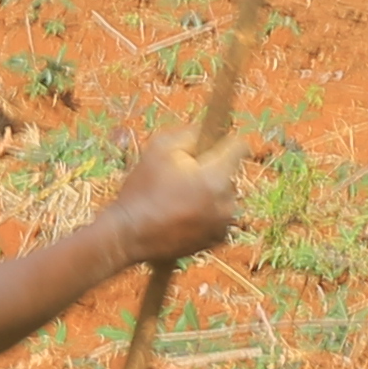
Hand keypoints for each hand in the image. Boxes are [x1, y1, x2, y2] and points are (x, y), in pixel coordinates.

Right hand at [104, 134, 240, 269]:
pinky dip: (205, 215)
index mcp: (216, 175)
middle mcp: (228, 198)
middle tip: (178, 179)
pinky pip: (218, 217)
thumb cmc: (141, 189)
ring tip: (176, 201)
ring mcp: (225, 221)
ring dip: (207, 194)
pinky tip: (181, 217)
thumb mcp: (158, 150)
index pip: (238, 146)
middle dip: (209, 171)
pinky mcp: (218, 238)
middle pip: (228, 173)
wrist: (129, 235)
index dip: (223, 142)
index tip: (210, 145)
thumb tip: (209, 130)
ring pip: (223, 196)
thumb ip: (189, 134)